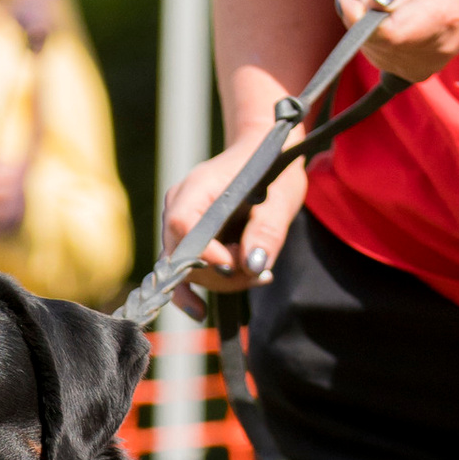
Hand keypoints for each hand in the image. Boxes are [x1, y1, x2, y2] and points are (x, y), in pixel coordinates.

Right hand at [160, 128, 308, 323]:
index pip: (182, 225)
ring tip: (260, 273)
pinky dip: (195, 287)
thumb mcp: (281, 198)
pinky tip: (199, 309)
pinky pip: (181, 268)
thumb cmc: (273, 167)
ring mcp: (177, 221)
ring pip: (183, 267)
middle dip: (219, 274)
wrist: (263, 149)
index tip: (234, 264)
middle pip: (180, 253)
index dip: (204, 252)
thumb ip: (266, 231)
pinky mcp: (186, 237)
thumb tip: (252, 265)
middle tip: (262, 273)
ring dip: (219, 280)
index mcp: (197, 186)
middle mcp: (177, 204)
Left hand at [344, 0, 458, 85]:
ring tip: (394, 1)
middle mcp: (436, 48)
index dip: (360, 22)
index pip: (391, 34)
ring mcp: (428, 64)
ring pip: (375, 52)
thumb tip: (369, 4)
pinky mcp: (419, 72)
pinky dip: (377, 39)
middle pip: (377, 44)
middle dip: (362, 18)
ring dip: (368, 27)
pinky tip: (395, 19)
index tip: (347, 1)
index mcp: (442, 14)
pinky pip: (382, 58)